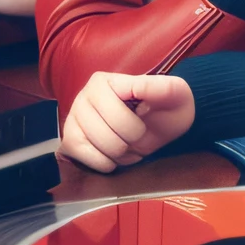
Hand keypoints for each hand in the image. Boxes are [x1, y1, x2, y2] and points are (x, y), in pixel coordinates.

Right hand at [60, 72, 194, 172]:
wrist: (159, 123)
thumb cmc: (166, 107)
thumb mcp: (175, 94)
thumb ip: (161, 87)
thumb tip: (135, 87)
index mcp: (106, 81)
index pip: (116, 115)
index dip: (136, 129)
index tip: (145, 119)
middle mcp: (84, 96)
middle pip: (103, 135)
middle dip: (128, 144)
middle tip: (138, 136)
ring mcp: (74, 117)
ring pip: (89, 147)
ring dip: (116, 154)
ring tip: (128, 145)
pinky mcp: (69, 138)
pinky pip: (79, 156)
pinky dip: (102, 163)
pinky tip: (114, 155)